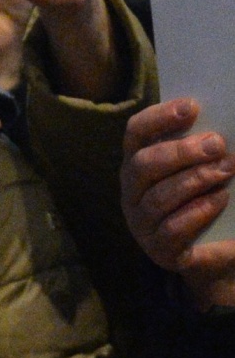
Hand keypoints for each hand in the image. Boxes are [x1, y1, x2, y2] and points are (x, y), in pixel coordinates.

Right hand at [122, 99, 234, 307]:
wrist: (220, 248)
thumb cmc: (210, 197)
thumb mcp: (204, 166)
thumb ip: (203, 147)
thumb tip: (216, 129)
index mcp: (139, 163)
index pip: (135, 133)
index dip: (159, 117)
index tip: (191, 107)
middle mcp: (132, 191)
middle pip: (142, 165)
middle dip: (180, 152)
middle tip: (216, 144)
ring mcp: (141, 222)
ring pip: (158, 197)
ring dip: (195, 180)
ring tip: (225, 170)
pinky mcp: (158, 250)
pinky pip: (172, 228)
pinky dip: (198, 211)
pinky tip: (220, 199)